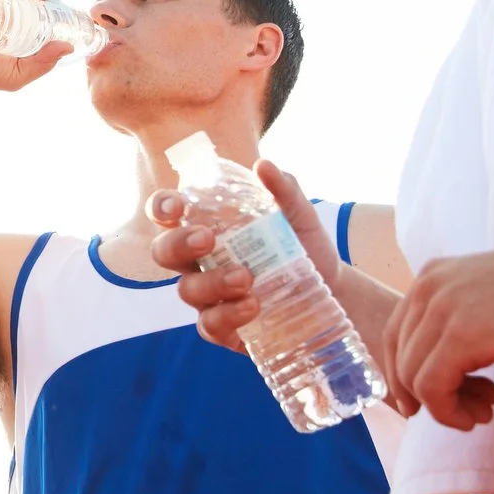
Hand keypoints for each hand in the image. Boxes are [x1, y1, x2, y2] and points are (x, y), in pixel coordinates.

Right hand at [147, 160, 336, 353]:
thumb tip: (264, 166)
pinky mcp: (224, 328)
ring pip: (187, 291)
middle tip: (208, 239)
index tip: (177, 206)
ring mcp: (208, 297)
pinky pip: (209, 326)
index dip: (161, 208)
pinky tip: (252, 306)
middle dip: (179, 244)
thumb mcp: (299, 215)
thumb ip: (283, 190)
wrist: (332, 290)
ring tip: (246, 279)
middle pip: (164, 252)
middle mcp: (199, 262)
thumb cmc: (303, 246)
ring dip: (212, 283)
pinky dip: (227, 316)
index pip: (167, 214)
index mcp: (206, 227)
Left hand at [381, 245, 493, 428]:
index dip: (407, 376)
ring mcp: (442, 310)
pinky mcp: (462, 337)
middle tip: (466, 411)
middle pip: (399, 357)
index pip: (397, 335)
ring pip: (412, 377)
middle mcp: (428, 288)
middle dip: (426, 395)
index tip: (431, 402)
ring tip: (483, 412)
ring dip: (444, 407)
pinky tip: (480, 416)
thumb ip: (458, 322)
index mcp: (433, 277)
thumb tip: (439, 368)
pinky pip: (432, 389)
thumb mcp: (490, 301)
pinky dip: (448, 413)